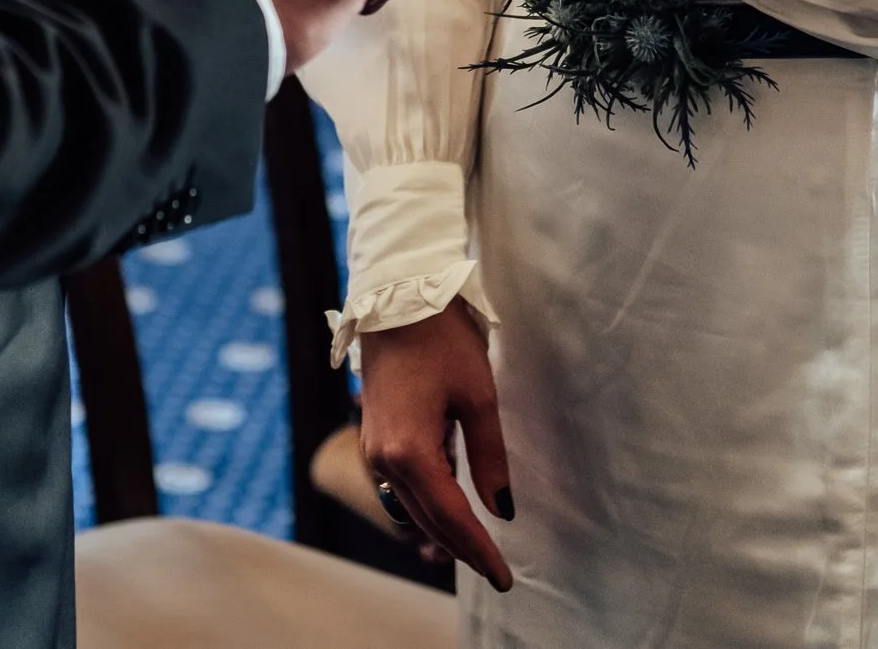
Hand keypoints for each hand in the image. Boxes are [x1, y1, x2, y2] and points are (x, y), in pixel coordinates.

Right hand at [358, 298, 513, 592]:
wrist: (398, 299)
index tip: (504, 579)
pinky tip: (452, 506)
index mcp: (410, 453)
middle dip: (462, 548)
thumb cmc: (442, 342)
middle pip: (428, 520)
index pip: (452, 518)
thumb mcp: (478, 399)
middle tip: (496, 572)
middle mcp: (383, 459)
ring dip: (442, 529)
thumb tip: (501, 509)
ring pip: (411, 507)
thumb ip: (490, 459)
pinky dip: (427, 504)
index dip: (480, 551)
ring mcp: (373, 449)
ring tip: (477, 547)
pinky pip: (401, 486)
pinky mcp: (373, 438)